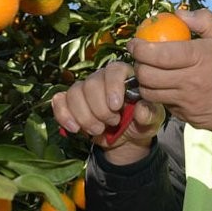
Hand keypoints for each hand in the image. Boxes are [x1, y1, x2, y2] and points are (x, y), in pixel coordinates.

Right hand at [51, 61, 165, 164]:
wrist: (126, 140)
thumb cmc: (140, 123)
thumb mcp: (152, 121)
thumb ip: (149, 114)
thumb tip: (141, 109)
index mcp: (124, 76)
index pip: (114, 70)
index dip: (112, 87)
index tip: (116, 106)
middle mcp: (102, 78)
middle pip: (91, 84)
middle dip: (99, 109)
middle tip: (112, 123)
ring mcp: (84, 89)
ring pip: (74, 93)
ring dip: (85, 116)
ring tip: (98, 129)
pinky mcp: (70, 102)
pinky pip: (59, 101)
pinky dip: (64, 115)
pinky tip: (75, 128)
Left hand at [127, 9, 211, 139]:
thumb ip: (202, 21)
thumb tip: (178, 13)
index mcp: (199, 58)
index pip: (156, 54)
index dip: (138, 48)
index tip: (134, 43)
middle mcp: (190, 82)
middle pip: (147, 76)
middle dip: (138, 65)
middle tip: (141, 58)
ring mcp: (188, 103)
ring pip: (151, 94)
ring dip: (146, 83)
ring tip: (152, 73)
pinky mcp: (189, 119)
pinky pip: (166, 106)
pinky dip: (162, 96)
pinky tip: (169, 88)